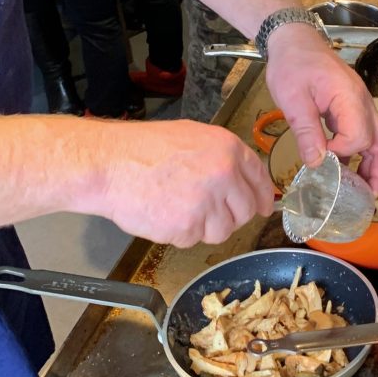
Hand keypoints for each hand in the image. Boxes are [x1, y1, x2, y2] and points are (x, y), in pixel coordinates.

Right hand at [98, 120, 275, 245]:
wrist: (112, 164)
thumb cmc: (145, 148)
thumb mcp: (192, 136)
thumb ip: (221, 156)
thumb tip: (240, 177)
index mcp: (228, 148)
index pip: (259, 177)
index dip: (264, 195)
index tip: (265, 207)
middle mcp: (224, 174)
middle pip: (246, 210)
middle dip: (232, 216)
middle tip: (211, 213)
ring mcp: (206, 202)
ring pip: (223, 231)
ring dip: (206, 227)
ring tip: (181, 210)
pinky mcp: (187, 226)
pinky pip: (195, 239)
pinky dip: (181, 234)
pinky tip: (165, 215)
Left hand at [263, 23, 377, 194]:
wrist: (294, 40)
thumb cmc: (292, 64)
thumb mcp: (292, 98)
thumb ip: (306, 130)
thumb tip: (316, 164)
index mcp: (349, 97)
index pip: (358, 136)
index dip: (342, 154)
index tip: (321, 158)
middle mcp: (362, 101)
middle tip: (369, 197)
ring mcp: (360, 103)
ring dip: (374, 165)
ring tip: (361, 191)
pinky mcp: (351, 107)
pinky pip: (364, 132)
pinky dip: (361, 153)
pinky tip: (346, 168)